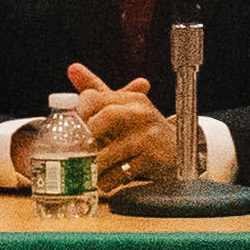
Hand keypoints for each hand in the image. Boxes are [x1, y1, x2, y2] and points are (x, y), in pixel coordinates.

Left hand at [58, 67, 192, 188]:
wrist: (177, 153)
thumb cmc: (143, 130)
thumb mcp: (123, 107)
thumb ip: (97, 90)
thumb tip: (72, 68)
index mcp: (130, 99)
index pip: (93, 99)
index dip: (79, 114)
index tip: (75, 127)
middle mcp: (139, 113)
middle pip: (98, 122)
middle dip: (86, 140)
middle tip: (82, 151)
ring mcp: (147, 136)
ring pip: (104, 154)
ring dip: (93, 168)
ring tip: (91, 172)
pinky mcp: (151, 158)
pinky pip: (117, 174)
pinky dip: (107, 182)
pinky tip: (107, 181)